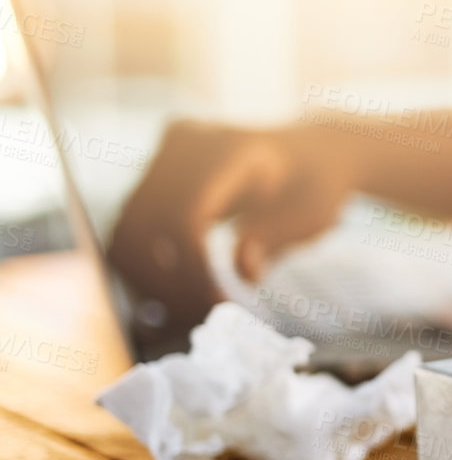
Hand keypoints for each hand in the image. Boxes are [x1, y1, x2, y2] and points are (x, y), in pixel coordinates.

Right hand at [109, 121, 355, 330]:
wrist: (311, 152)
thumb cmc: (316, 185)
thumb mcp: (311, 213)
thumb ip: (275, 237)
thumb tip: (245, 271)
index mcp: (227, 148)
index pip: (185, 217)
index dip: (191, 268)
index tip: (216, 302)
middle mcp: (185, 143)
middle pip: (143, 224)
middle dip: (164, 281)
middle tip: (196, 317)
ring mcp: (163, 154)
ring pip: (126, 230)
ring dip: (145, 279)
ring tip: (182, 312)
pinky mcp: (154, 172)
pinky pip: (130, 227)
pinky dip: (142, 267)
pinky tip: (171, 295)